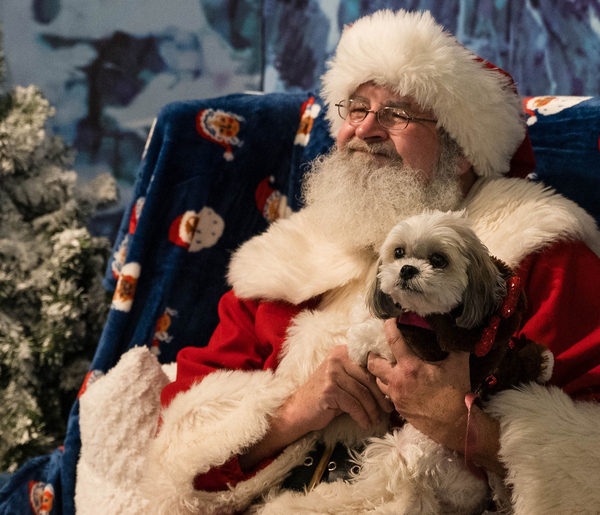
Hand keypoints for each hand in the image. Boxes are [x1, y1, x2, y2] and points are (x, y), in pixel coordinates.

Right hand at [281, 344, 394, 433]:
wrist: (300, 409)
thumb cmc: (327, 396)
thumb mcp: (343, 379)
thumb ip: (359, 375)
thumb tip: (389, 382)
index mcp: (343, 352)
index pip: (370, 362)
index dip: (383, 378)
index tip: (392, 392)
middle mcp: (337, 358)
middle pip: (368, 377)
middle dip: (381, 396)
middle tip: (389, 409)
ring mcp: (332, 373)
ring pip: (362, 393)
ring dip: (373, 410)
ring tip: (377, 419)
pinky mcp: (329, 389)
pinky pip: (354, 405)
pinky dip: (362, 416)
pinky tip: (365, 423)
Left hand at [367, 319, 470, 449]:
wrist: (455, 426)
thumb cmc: (457, 395)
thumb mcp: (458, 366)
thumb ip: (454, 346)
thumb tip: (455, 331)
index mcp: (410, 367)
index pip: (393, 341)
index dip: (389, 326)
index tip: (389, 319)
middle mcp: (398, 381)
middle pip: (372, 362)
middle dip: (373, 353)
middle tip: (380, 347)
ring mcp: (396, 395)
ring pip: (376, 379)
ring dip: (379, 370)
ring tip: (387, 363)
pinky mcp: (398, 407)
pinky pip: (385, 392)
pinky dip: (387, 384)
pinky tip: (396, 380)